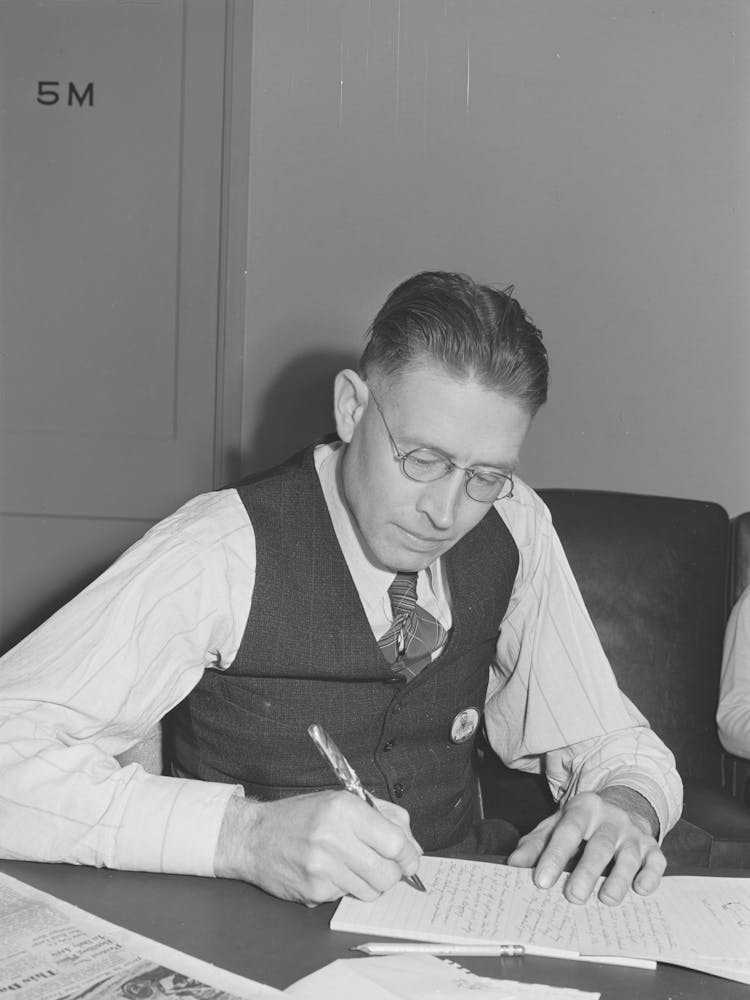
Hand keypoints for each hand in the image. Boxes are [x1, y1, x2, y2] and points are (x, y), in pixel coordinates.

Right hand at [213, 790, 421, 904]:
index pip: (395, 842)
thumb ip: (382, 816)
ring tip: (353, 866)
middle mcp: (334, 837)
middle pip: (387, 873)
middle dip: (393, 874)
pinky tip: (330, 872)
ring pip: (371, 890)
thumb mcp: (341, 800)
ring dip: (370, 883)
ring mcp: (323, 867)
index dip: (409, 855)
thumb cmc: (301, 816)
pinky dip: (345, 888)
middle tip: (385, 867)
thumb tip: (411, 844)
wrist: (254, 837)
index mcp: (345, 809)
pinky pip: (347, 897)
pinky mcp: (314, 890)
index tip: (410, 859)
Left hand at [506, 787, 665, 904]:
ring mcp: (634, 833)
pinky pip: (656, 862)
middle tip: (573, 897)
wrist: (622, 807)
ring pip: (628, 856)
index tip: (541, 881)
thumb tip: (514, 865)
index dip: (554, 855)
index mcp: (583, 808)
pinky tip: (640, 890)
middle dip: (587, 872)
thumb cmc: (582, 824)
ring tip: (606, 900)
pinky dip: (650, 877)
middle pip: (599, 845)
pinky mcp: (652, 848)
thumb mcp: (557, 825)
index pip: (568, 830)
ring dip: (618, 880)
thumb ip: (536, 844)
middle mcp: (611, 818)